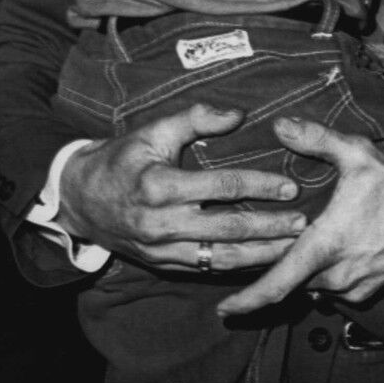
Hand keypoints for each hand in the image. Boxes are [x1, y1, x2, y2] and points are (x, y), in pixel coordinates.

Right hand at [56, 103, 306, 272]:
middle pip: (228, 228)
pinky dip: (237, 267)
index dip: (259, 186)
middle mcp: (163, 223)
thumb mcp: (153, 130)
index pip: (222, 186)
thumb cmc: (122, 159)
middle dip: (269, 227)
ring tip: (293, 248)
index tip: (290, 186)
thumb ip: (195, 118)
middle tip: (303, 223)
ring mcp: (163, 249)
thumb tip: (238, 114)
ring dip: (260, 255)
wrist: (80, 199)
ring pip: (221, 257)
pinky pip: (207, 268)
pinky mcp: (164, 264)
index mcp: (161, 186)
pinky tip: (263, 262)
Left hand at [214, 117, 383, 315]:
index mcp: (325, 246)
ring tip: (297, 246)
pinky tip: (331, 251)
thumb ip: (317, 140)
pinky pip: (337, 287)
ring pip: (314, 285)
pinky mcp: (372, 290)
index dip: (246, 301)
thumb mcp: (360, 155)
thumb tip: (280, 125)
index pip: (276, 284)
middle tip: (254, 252)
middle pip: (291, 282)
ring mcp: (355, 286)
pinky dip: (327, 274)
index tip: (223, 309)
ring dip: (303, 271)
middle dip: (274, 270)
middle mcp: (336, 275)